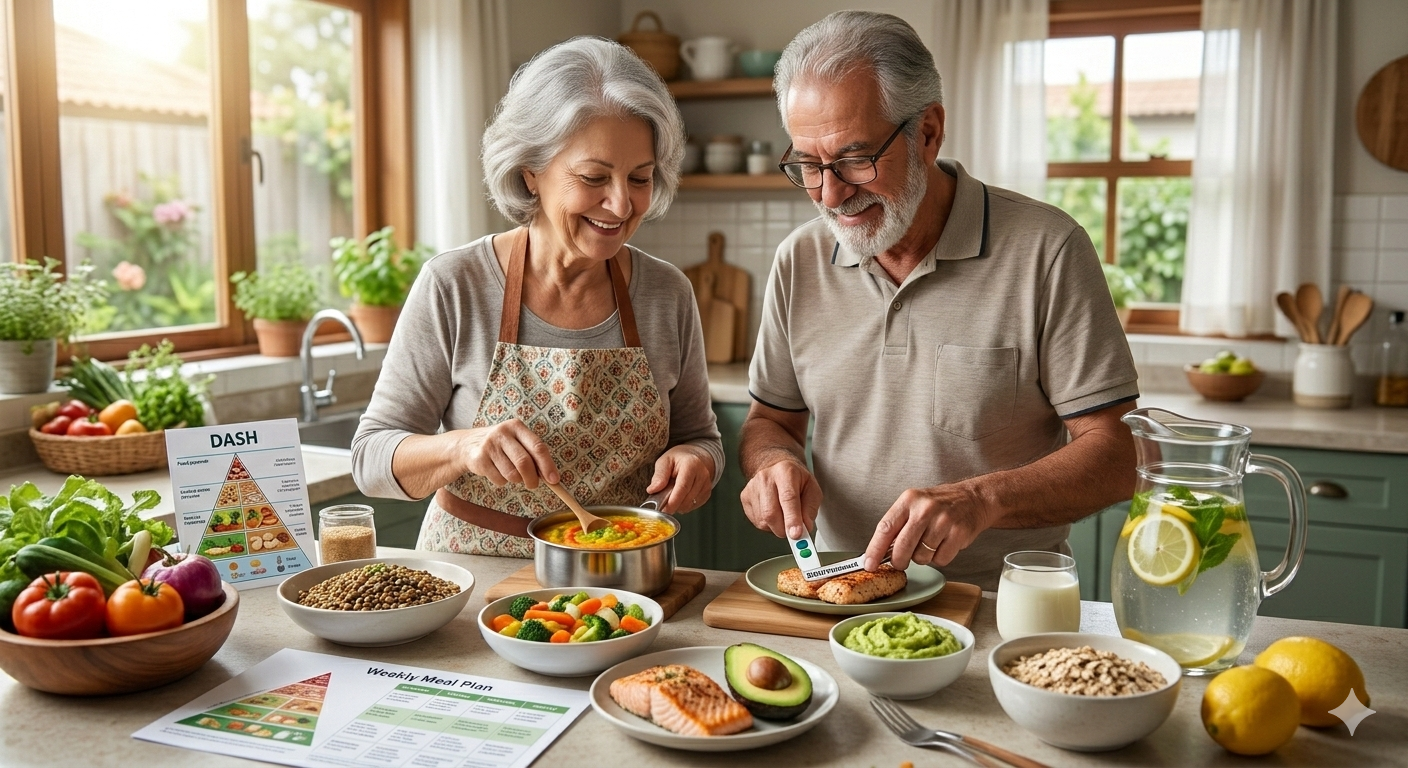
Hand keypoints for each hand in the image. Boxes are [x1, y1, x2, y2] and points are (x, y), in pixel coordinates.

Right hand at [458, 419, 558, 488]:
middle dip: (532, 479)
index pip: (537, 446)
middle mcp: (502, 433)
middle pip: (524, 462)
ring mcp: (489, 445)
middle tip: (533, 485)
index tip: (554, 480)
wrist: (467, 445)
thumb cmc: (502, 446)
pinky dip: (502, 482)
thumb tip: (551, 477)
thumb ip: (533, 455)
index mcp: (516, 426)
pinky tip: (497, 472)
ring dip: (516, 480)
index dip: (548, 465)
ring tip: (511, 473)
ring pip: (512, 474)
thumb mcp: (517, 442)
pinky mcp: (479, 459)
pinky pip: (499, 480)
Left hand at [648, 445, 714, 512]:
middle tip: (662, 503)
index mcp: (691, 465)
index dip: (673, 501)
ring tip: (672, 495)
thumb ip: (659, 476)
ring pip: (690, 504)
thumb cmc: (677, 460)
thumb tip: (653, 490)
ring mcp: (707, 484)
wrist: (693, 457)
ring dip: (678, 505)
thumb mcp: (664, 461)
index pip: (683, 487)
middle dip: (673, 505)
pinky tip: (680, 496)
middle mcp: (702, 474)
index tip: (663, 510)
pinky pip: (694, 505)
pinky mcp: (707, 493)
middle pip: (687, 498)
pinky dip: (684, 505)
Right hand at [741, 456, 820, 539]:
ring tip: (784, 514)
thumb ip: (810, 509)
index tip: (796, 535)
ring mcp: (752, 488)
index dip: (792, 519)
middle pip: (770, 512)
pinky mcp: (745, 498)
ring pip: (763, 520)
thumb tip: (804, 527)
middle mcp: (765, 478)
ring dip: (777, 527)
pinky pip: (757, 522)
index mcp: (785, 472)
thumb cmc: (796, 479)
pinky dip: (769, 525)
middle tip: (794, 532)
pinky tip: (774, 513)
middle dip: (784, 529)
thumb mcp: (812, 489)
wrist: (776, 468)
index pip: (788, 498)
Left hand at [864, 484, 992, 570]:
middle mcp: (925, 508)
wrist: (973, 499)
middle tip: (901, 562)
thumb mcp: (914, 505)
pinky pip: (941, 560)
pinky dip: (940, 558)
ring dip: (923, 557)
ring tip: (930, 543)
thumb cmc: (939, 505)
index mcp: (909, 500)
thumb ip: (898, 526)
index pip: (885, 528)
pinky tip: (944, 544)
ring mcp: (943, 520)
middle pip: (902, 547)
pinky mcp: (959, 533)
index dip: (874, 549)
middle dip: (899, 561)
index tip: (868, 564)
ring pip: (922, 557)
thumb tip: (878, 553)